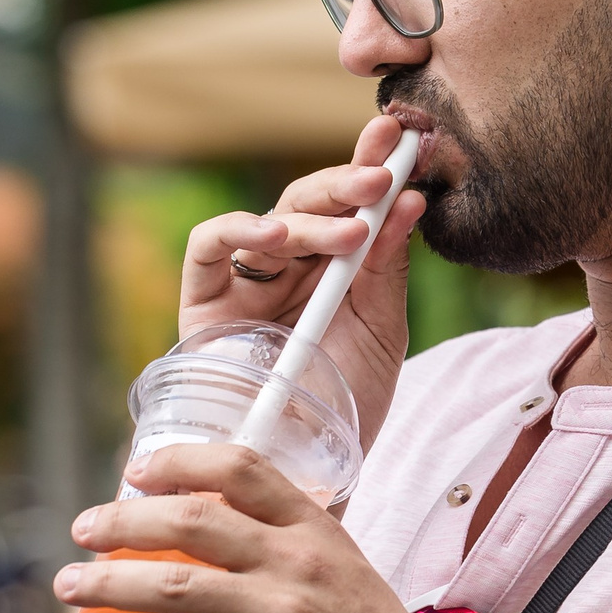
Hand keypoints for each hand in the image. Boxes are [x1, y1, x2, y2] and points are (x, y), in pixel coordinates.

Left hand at [57, 440, 476, 612]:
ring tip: (67, 586)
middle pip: (190, 518)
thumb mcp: (350, 581)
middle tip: (82, 528)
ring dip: (105, 582)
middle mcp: (298, 563)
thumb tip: (227, 550)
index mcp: (320, 532)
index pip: (240, 468)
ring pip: (170, 581)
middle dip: (122, 519)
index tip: (136, 469)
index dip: (178, 462)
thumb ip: (294, 558)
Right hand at [178, 116, 424, 445]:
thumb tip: (408, 200)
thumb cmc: (346, 405)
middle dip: (349, 179)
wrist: (304, 473)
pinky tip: (277, 235)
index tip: (408, 139)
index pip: (353, 202)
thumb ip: (387, 269)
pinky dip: (238, 230)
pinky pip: (207, 247)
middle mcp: (290, 266)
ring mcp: (247, 281)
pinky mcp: (203, 302)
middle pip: (314, 201)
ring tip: (352, 225)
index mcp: (337, 266)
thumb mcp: (381, 332)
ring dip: (314, 212)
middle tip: (384, 175)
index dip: (374, 164)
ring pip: (273, 218)